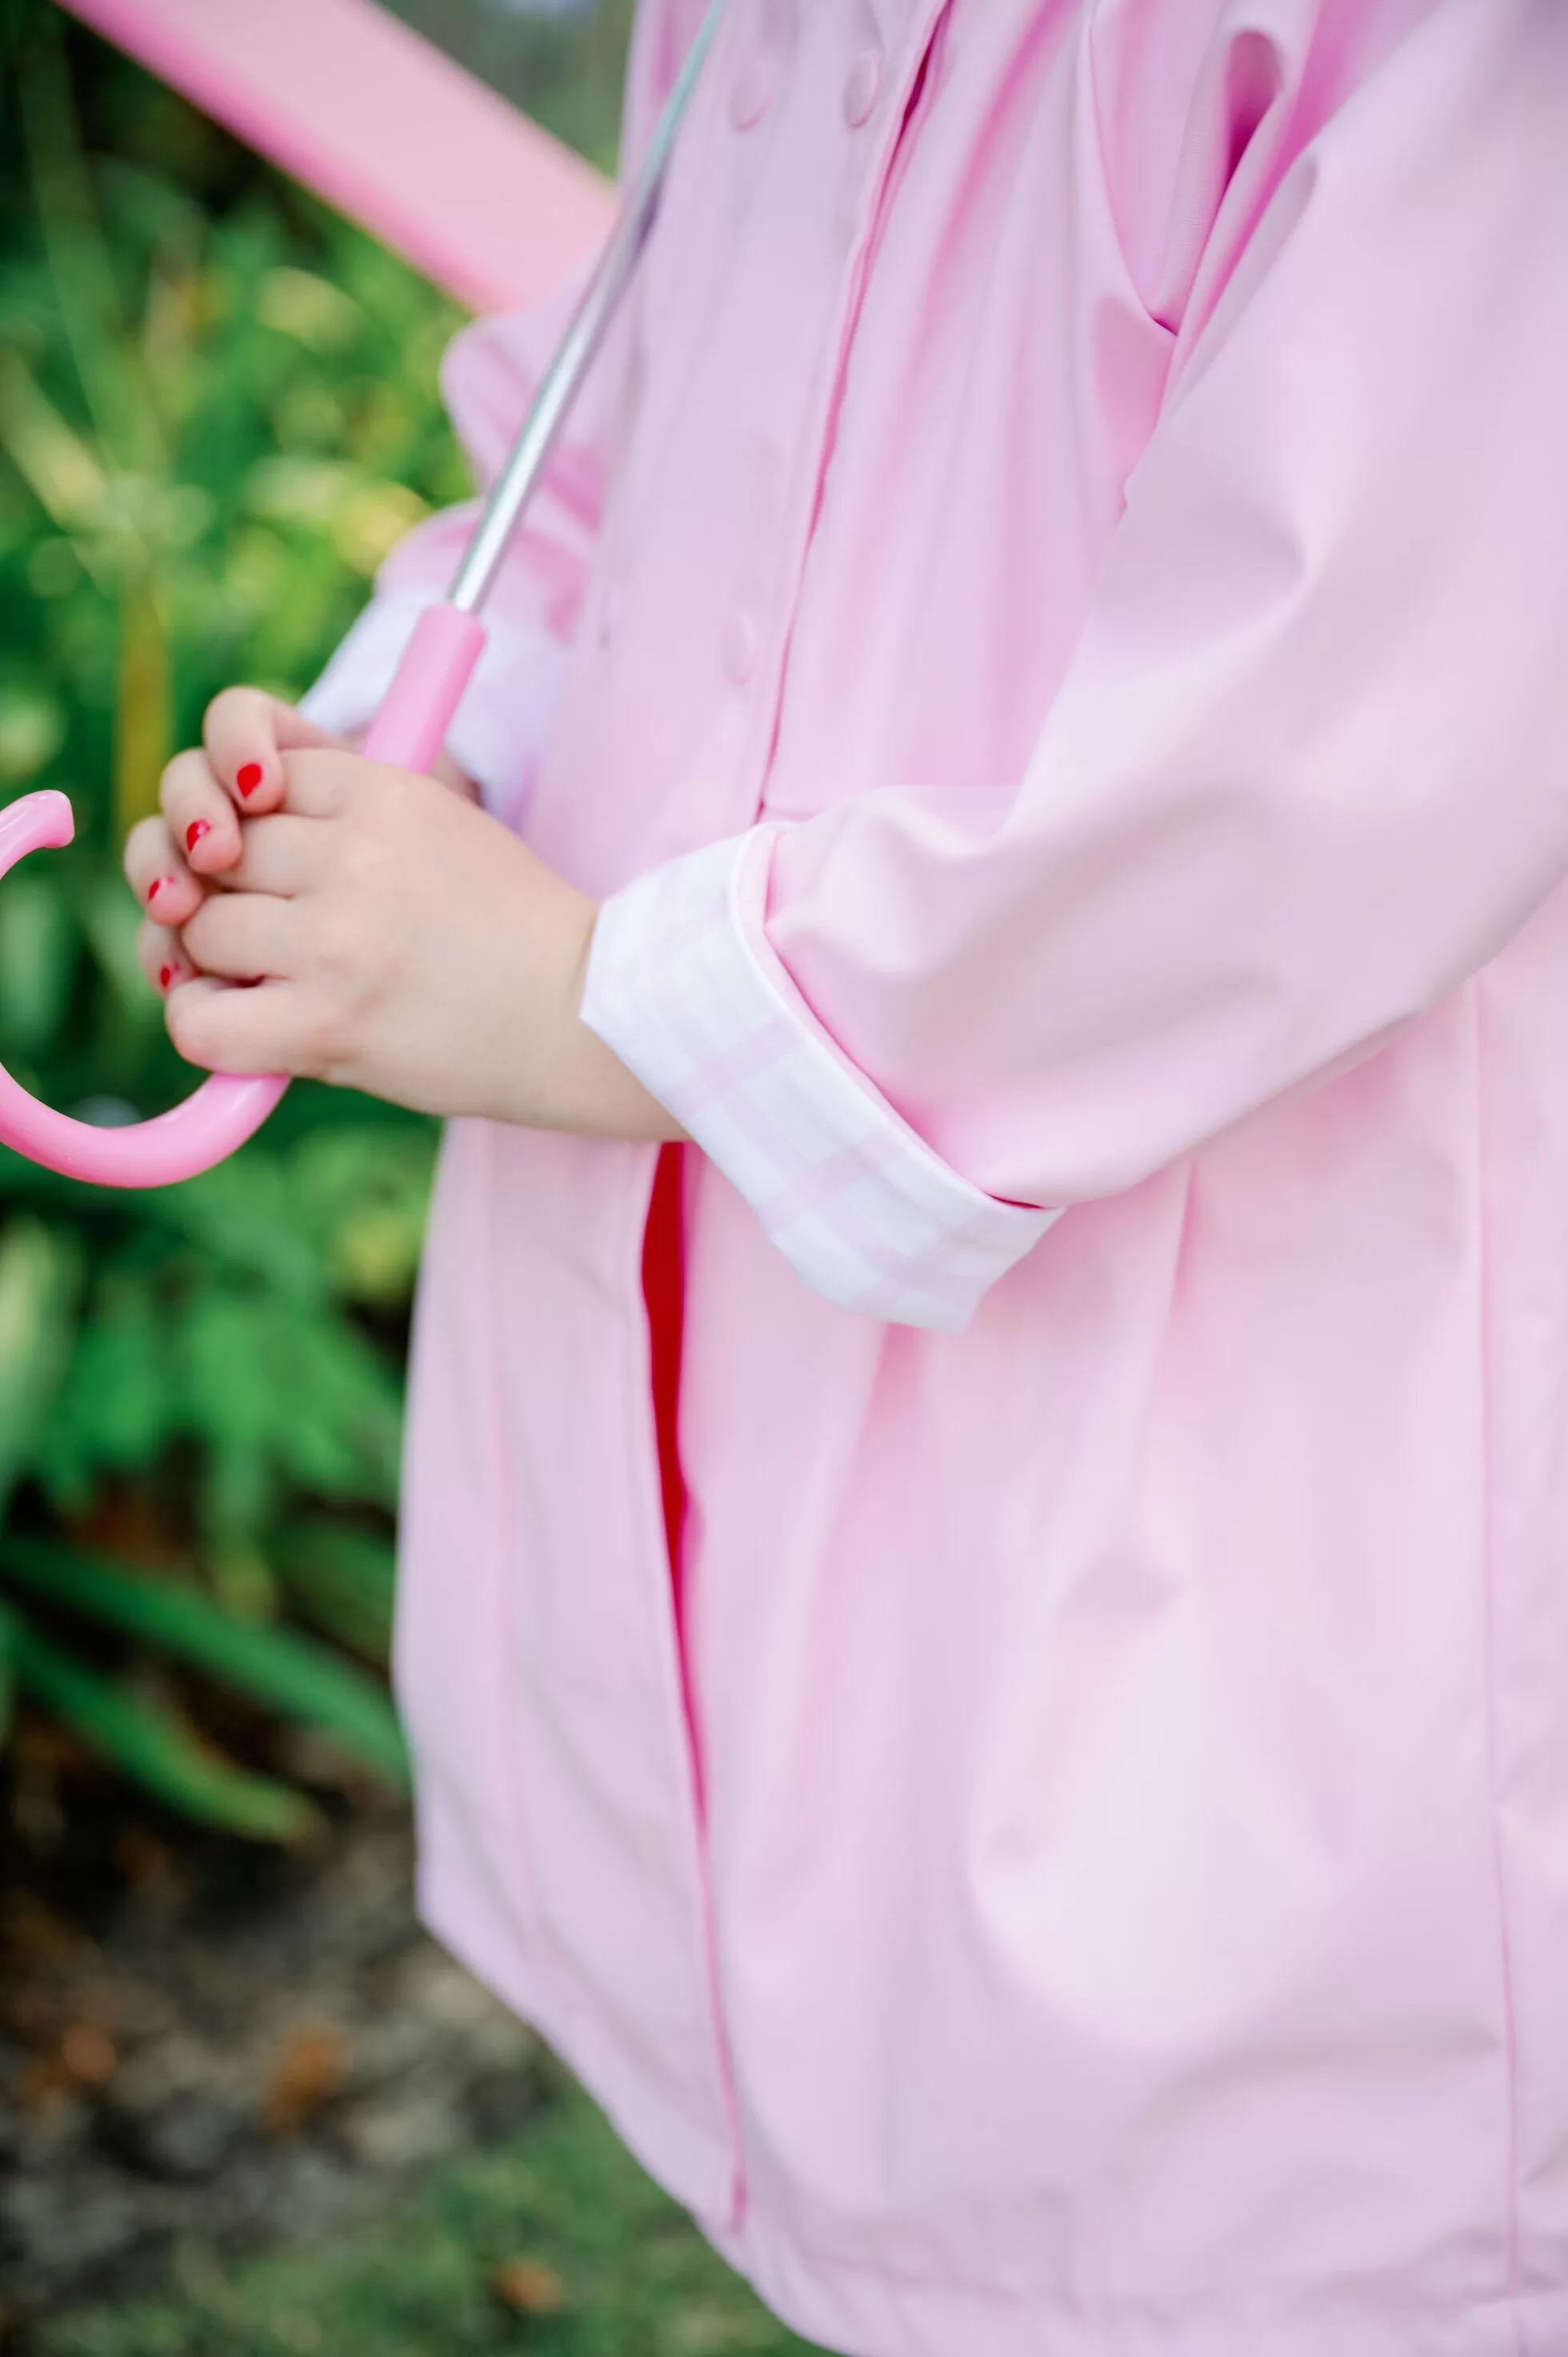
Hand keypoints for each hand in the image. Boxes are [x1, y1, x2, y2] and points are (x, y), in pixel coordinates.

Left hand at [124, 708, 681, 1139]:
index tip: (248, 848)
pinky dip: (203, 1027)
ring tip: (269, 987)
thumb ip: (340, 805)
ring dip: (215, 966)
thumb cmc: (511, 931)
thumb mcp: (438, 824)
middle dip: (214, 891)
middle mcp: (352, 852)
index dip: (230, 806)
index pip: (240, 754)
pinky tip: (247, 1031)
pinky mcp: (330, 1022)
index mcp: (381, 788)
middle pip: (210, 848)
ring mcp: (337, 938)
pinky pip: (197, 1020)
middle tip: (249, 930)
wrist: (586, 1017)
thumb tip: (214, 836)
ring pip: (200, 930)